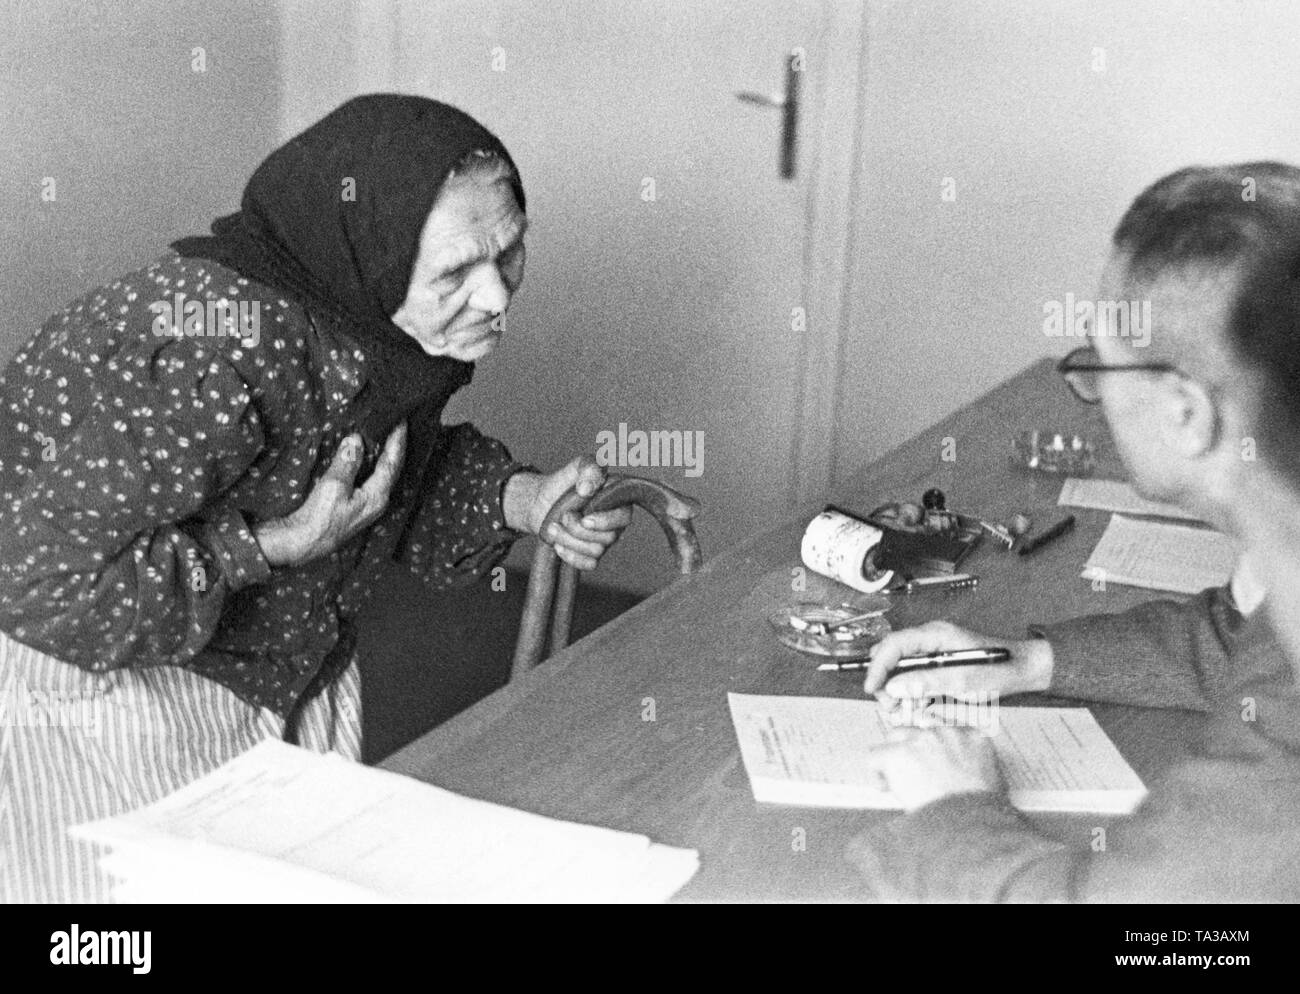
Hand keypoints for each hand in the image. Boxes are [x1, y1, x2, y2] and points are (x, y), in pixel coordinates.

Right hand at [254, 424, 406, 566]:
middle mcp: (378, 501)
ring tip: (385, 436)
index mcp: (377, 496)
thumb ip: (347, 462)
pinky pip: (370, 479)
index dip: (398, 441)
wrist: (304, 543)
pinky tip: (366, 457)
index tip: (402, 421)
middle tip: (397, 425)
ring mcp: (367, 505)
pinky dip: (371, 465)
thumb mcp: (334, 486)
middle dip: (396, 447)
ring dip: (384, 455)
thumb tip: (356, 440)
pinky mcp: (356, 506)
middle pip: (392, 468)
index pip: (393, 462)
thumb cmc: (320, 518)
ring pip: (382, 474)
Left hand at [504, 456, 632, 570]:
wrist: (541, 502)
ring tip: (553, 527)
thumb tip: (588, 489)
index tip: (584, 518)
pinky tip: (557, 544)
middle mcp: (615, 523)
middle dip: (579, 530)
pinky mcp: (590, 554)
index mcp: (617, 501)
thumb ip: (588, 468)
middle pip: (609, 538)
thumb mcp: (577, 466)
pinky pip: (589, 564)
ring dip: (569, 541)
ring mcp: (603, 540)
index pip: (624, 517)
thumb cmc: (564, 483)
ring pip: (596, 552)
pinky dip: (571, 556)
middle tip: (563, 516)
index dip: (606, 521)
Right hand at [864, 620, 1052, 706]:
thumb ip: (927, 682)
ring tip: (905, 710)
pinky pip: (915, 677)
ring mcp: (933, 652)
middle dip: (886, 681)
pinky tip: (919, 707)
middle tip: (890, 706)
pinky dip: (911, 693)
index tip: (872, 689)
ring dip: (898, 690)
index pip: (892, 644)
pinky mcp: (938, 665)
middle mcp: (930, 640)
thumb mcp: (963, 680)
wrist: (1024, 670)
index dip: (877, 666)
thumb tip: (894, 687)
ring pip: (900, 669)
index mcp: (934, 634)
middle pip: (891, 656)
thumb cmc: (999, 670)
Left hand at [866, 726, 1003, 811]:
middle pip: (918, 732)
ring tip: (896, 782)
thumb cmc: (982, 811)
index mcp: (971, 737)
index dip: (934, 752)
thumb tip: (959, 774)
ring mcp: (920, 740)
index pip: (945, 733)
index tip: (930, 768)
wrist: (969, 823)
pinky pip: (874, 756)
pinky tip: (885, 788)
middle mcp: (945, 732)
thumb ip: (974, 768)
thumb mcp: (992, 782)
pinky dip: (877, 773)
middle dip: (912, 752)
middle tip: (911, 777)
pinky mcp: (898, 753)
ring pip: (894, 738)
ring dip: (894, 758)